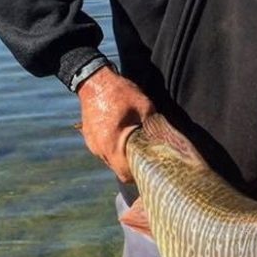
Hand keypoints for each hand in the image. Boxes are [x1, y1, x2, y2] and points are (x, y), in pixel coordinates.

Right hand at [76, 66, 154, 180]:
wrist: (94, 81)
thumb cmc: (120, 93)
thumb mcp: (145, 108)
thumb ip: (154, 128)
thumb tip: (167, 143)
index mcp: (112, 145)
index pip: (126, 174)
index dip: (139, 176)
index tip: (150, 171)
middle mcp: (99, 149)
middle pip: (118, 169)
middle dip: (132, 167)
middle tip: (147, 159)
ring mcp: (92, 144)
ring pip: (111, 161)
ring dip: (123, 157)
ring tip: (136, 147)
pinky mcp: (90, 138)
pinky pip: (104, 151)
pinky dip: (115, 149)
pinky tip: (124, 138)